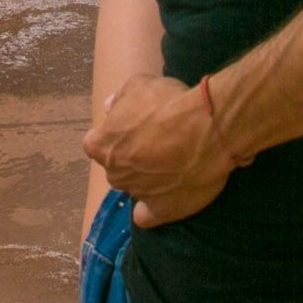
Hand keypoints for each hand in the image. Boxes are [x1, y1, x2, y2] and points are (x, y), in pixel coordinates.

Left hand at [82, 73, 233, 225]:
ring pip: (134, 188)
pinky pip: (148, 217)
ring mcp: (136, 194)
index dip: (115, 134)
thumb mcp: (138, 85)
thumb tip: (110, 108)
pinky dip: (152, 209)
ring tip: (173, 163)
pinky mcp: (161, 211)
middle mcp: (114, 173)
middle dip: (131, 157)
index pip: (96, 143)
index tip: (134, 127)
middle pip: (116, 167)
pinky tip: (164, 198)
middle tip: (157, 142)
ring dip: (146, 178)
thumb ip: (119, 98)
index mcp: (101, 145)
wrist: (205, 130)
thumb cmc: (168, 104)